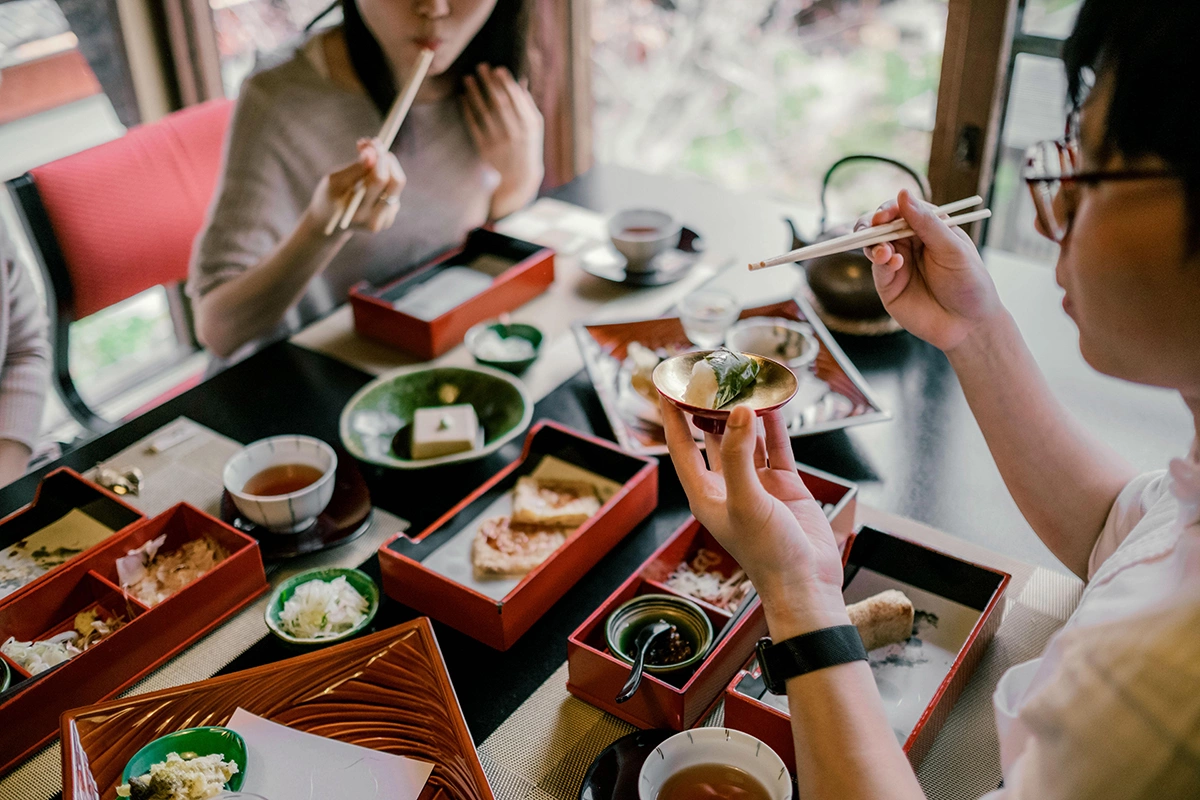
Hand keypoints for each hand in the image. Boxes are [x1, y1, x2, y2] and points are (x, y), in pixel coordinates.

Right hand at [306, 138, 405, 233]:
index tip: (371, 142)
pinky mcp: (390, 217)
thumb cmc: (328, 198)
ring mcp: (385, 220)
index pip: (378, 179)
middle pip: (396, 181)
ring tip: (369, 157)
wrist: (329, 225)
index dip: (378, 156)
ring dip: (387, 165)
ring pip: (397, 184)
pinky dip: (386, 176)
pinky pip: (393, 190)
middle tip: (375, 144)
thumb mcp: (334, 182)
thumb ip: (354, 169)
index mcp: (358, 212)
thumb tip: (372, 153)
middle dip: (387, 159)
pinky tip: (370, 175)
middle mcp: (375, 219)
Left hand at [462, 64, 543, 211]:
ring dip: (475, 93)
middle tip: (481, 66)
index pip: (515, 98)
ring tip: (468, 78)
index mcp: (528, 125)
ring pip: (484, 112)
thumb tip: (520, 81)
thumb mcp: (535, 128)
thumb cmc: (528, 147)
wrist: (520, 178)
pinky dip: (468, 110)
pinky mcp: (485, 148)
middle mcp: (514, 132)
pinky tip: (463, 98)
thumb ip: (528, 105)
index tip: (497, 68)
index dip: (505, 82)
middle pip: (498, 102)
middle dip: (489, 82)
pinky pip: (474, 126)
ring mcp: (498, 140)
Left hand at [661, 401, 847, 636]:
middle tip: (711, 376)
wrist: (807, 582)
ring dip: (745, 413)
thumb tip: (741, 412)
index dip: (672, 416)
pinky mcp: (784, 485)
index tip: (668, 386)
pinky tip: (773, 403)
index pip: (681, 446)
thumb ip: (740, 456)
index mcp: (704, 494)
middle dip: (710, 409)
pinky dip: (775, 426)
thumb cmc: (767, 554)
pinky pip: (776, 446)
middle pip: (712, 437)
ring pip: (746, 438)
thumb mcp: (746, 502)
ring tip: (743, 382)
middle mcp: (727, 486)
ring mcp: (756, 484)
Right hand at [860, 189, 1003, 352]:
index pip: (903, 209)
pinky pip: (877, 268)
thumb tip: (904, 193)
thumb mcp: (953, 249)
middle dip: (872, 223)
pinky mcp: (888, 285)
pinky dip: (881, 262)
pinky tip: (894, 263)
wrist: (968, 325)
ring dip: (873, 242)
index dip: (891, 208)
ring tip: (884, 251)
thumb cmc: (969, 283)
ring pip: (873, 244)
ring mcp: (897, 263)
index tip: (886, 213)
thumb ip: (927, 223)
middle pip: (881, 224)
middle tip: (875, 225)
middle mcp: (910, 243)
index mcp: (929, 228)